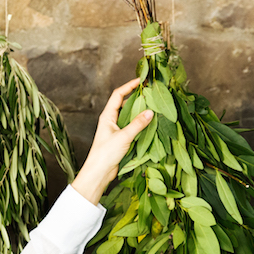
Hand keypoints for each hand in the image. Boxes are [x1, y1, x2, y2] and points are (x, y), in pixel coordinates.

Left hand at [71, 79, 154, 205]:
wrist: (99, 173)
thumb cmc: (105, 154)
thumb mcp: (123, 137)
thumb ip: (137, 124)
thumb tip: (150, 112)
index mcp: (107, 116)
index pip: (118, 95)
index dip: (129, 86)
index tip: (141, 80)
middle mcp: (111, 120)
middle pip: (125, 103)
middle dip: (137, 96)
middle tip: (151, 92)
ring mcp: (116, 129)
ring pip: (130, 115)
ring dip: (140, 110)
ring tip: (154, 105)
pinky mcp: (121, 139)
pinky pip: (132, 126)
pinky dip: (141, 123)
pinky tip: (150, 123)